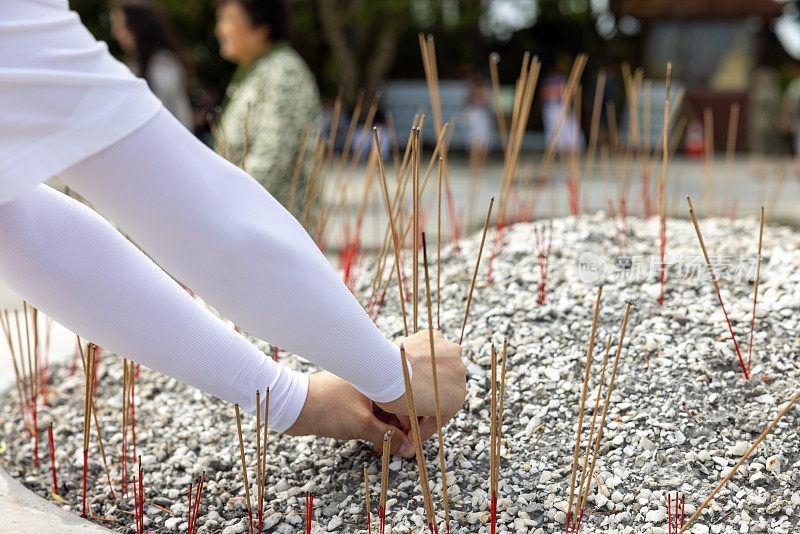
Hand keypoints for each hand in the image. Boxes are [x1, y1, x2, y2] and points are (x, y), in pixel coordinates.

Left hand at [285, 370, 415, 457]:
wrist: (293, 407)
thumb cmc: (326, 407)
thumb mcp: (362, 424)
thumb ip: (388, 437)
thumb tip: (408, 449)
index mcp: (377, 378)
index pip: (406, 399)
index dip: (411, 422)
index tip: (413, 441)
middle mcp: (372, 382)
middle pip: (396, 406)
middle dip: (399, 428)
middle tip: (401, 448)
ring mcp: (361, 391)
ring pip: (384, 412)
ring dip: (387, 430)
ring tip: (386, 447)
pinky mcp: (351, 401)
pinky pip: (371, 414)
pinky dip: (375, 427)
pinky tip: (375, 441)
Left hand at [376, 330, 465, 441]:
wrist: (386, 371)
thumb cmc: (395, 396)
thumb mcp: (409, 415)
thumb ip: (417, 416)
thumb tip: (410, 424)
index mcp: (457, 398)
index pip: (442, 411)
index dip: (426, 421)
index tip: (412, 426)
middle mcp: (460, 373)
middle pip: (443, 384)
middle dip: (428, 392)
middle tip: (409, 398)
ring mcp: (450, 352)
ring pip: (438, 362)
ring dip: (427, 369)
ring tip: (406, 376)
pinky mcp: (435, 337)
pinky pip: (428, 347)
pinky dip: (420, 353)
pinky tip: (406, 360)